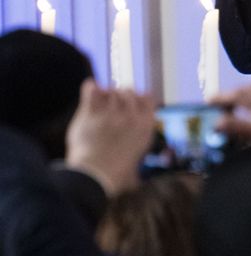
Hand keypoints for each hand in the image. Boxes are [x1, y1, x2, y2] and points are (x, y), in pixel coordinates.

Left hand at [64, 80, 155, 195]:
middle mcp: (131, 115)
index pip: (147, 97)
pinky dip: (90, 87)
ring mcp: (110, 114)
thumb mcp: (137, 158)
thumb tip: (138, 156)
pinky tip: (90, 88)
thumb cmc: (117, 173)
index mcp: (146, 125)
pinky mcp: (90, 114)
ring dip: (106, 93)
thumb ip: (138, 143)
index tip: (132, 103)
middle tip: (114, 100)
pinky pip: (91, 91)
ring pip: (110, 91)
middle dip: (121, 94)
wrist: (95, 175)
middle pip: (128, 91)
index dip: (139, 98)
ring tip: (100, 98)